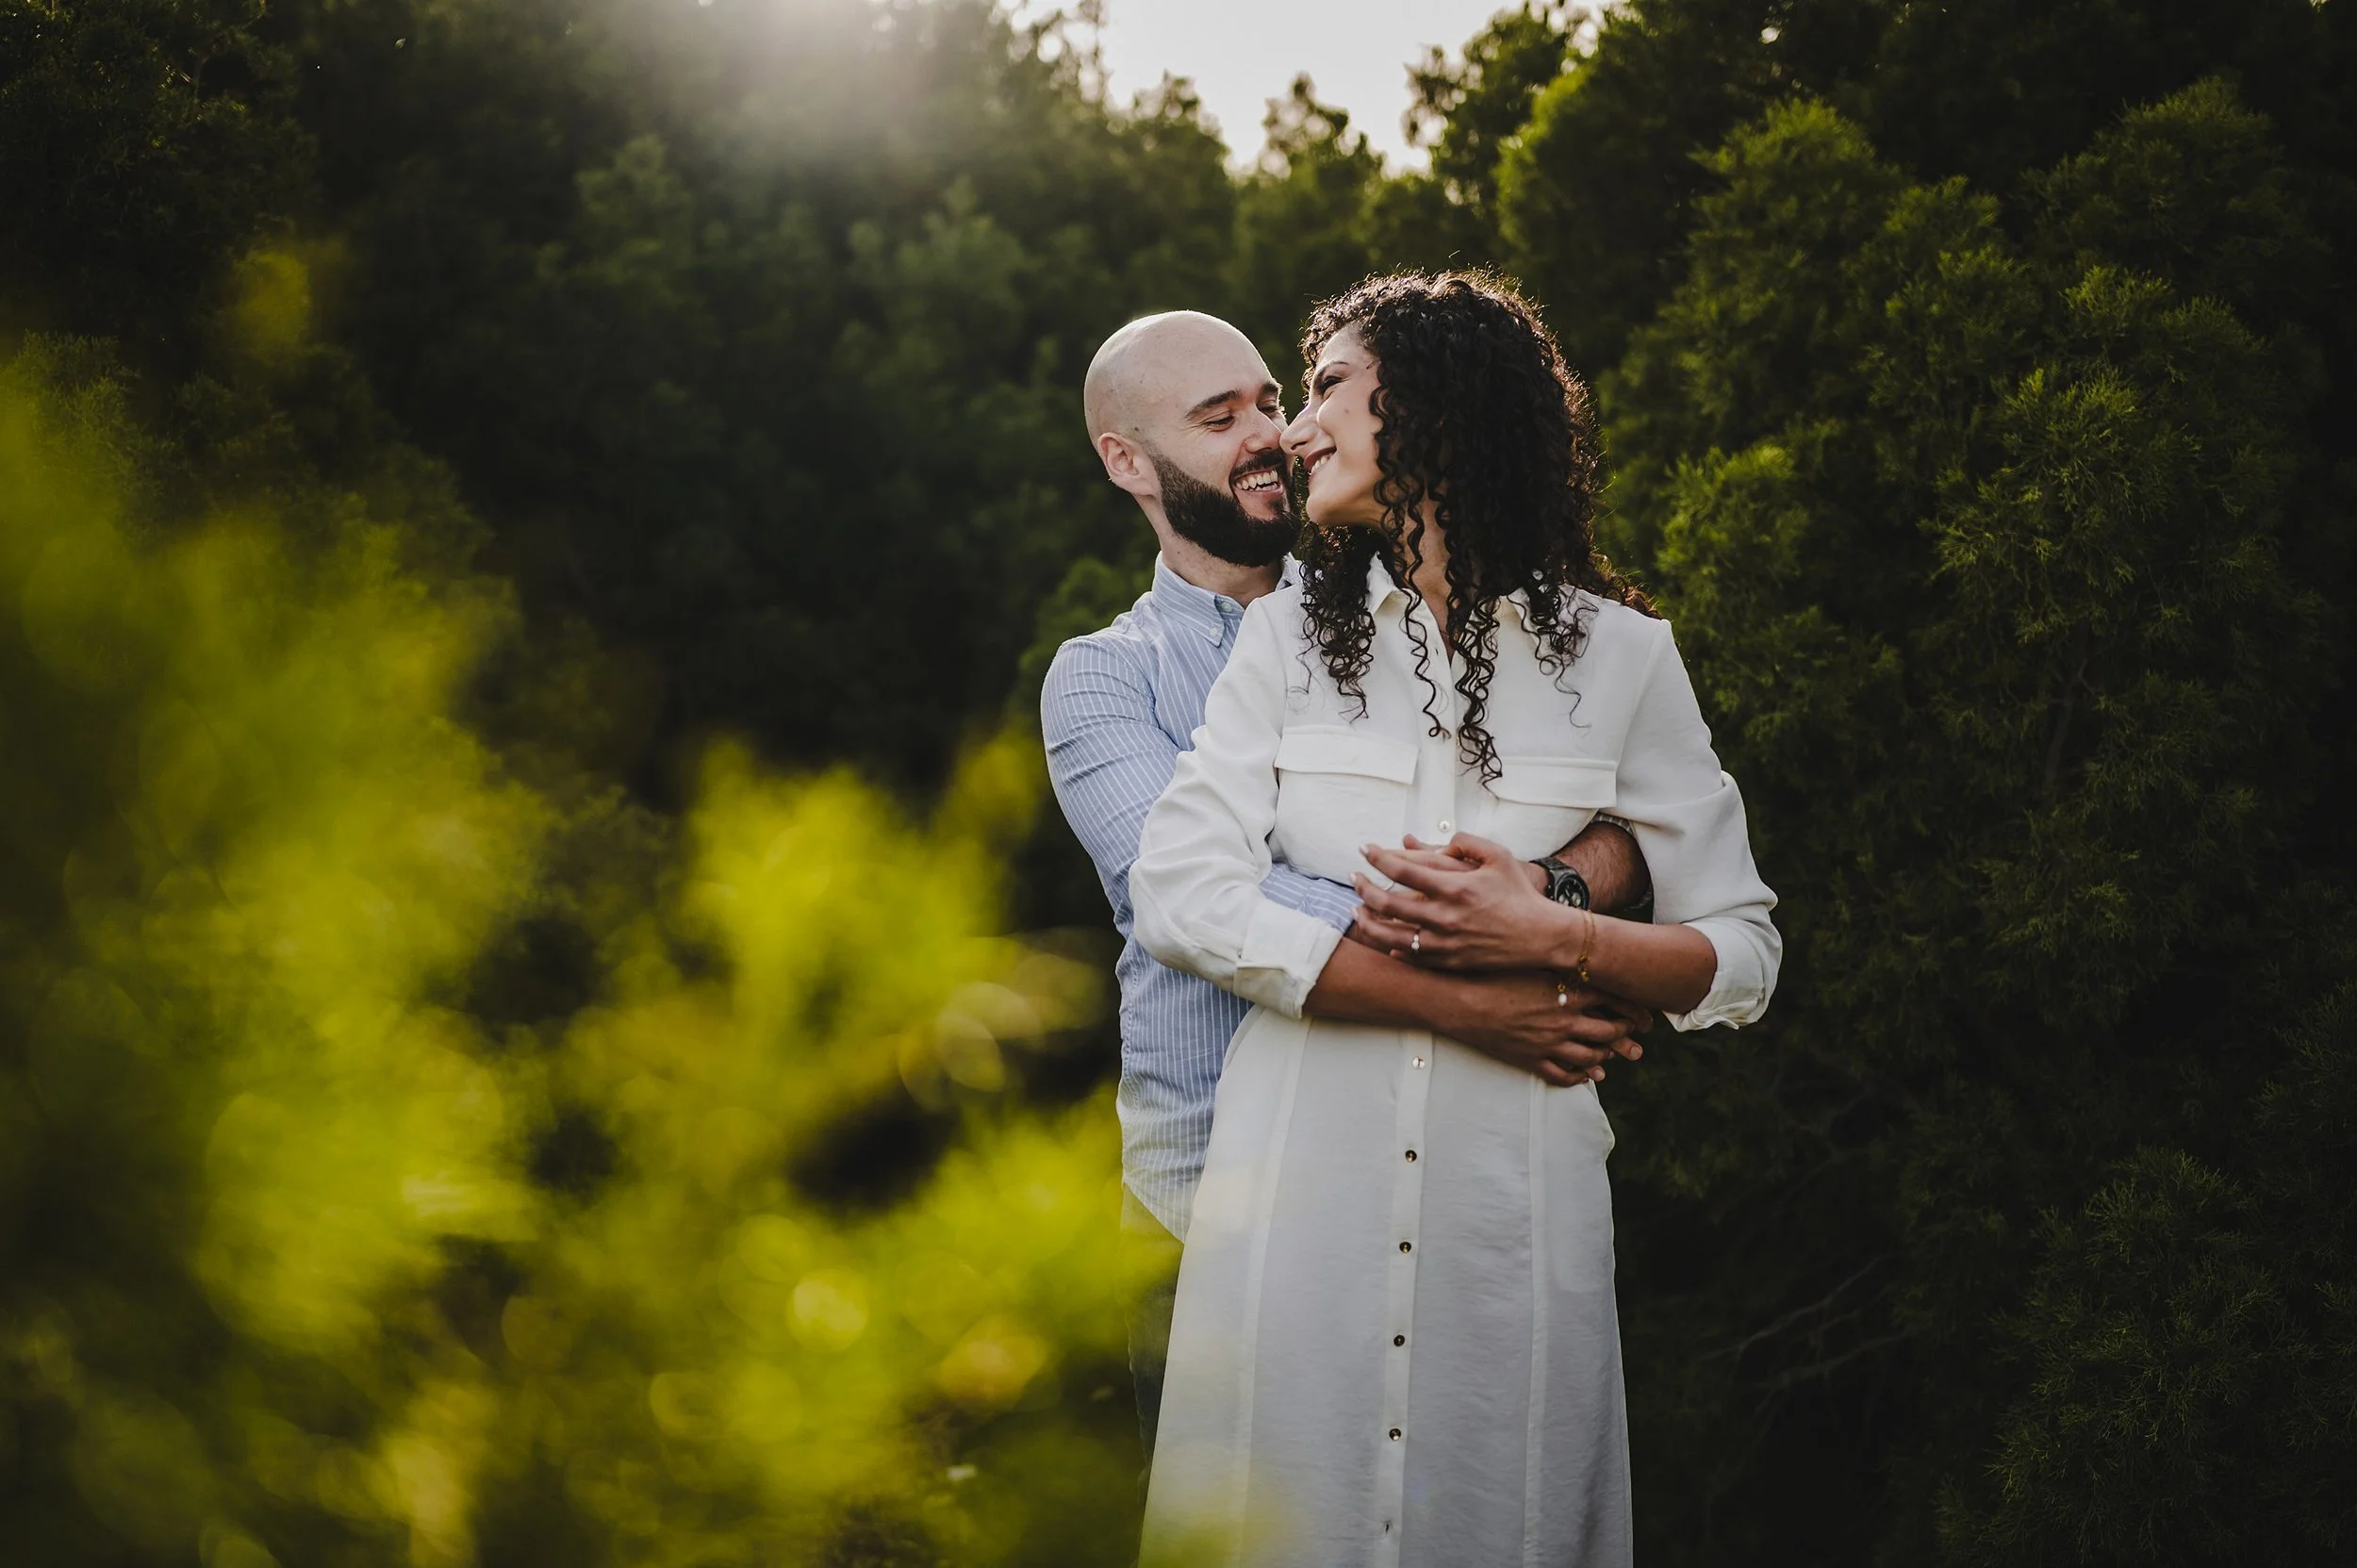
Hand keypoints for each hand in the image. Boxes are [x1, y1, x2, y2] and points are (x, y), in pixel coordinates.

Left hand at [1353, 832, 1572, 971]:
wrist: (1541, 936)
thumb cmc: (1520, 894)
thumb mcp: (1499, 857)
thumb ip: (1467, 842)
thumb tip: (1441, 841)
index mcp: (1455, 887)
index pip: (1402, 869)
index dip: (1377, 857)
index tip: (1364, 849)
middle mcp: (1446, 916)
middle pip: (1387, 903)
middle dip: (1363, 887)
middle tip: (1353, 877)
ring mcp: (1445, 943)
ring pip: (1390, 936)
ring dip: (1367, 921)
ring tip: (1357, 909)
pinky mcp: (1449, 961)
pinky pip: (1410, 957)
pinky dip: (1390, 947)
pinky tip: (1382, 938)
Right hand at [1442, 969, 1651, 1085]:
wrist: (1457, 999)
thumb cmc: (1490, 970)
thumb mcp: (1530, 955)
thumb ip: (1557, 950)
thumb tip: (1576, 932)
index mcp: (1568, 992)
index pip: (1616, 1001)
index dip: (1635, 1009)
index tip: (1644, 1013)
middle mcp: (1564, 1020)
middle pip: (1609, 1032)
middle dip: (1626, 1035)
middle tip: (1635, 1037)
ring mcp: (1549, 1043)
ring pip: (1590, 1057)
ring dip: (1605, 1057)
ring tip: (1611, 1056)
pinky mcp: (1531, 1060)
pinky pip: (1563, 1075)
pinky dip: (1579, 1077)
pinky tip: (1585, 1075)